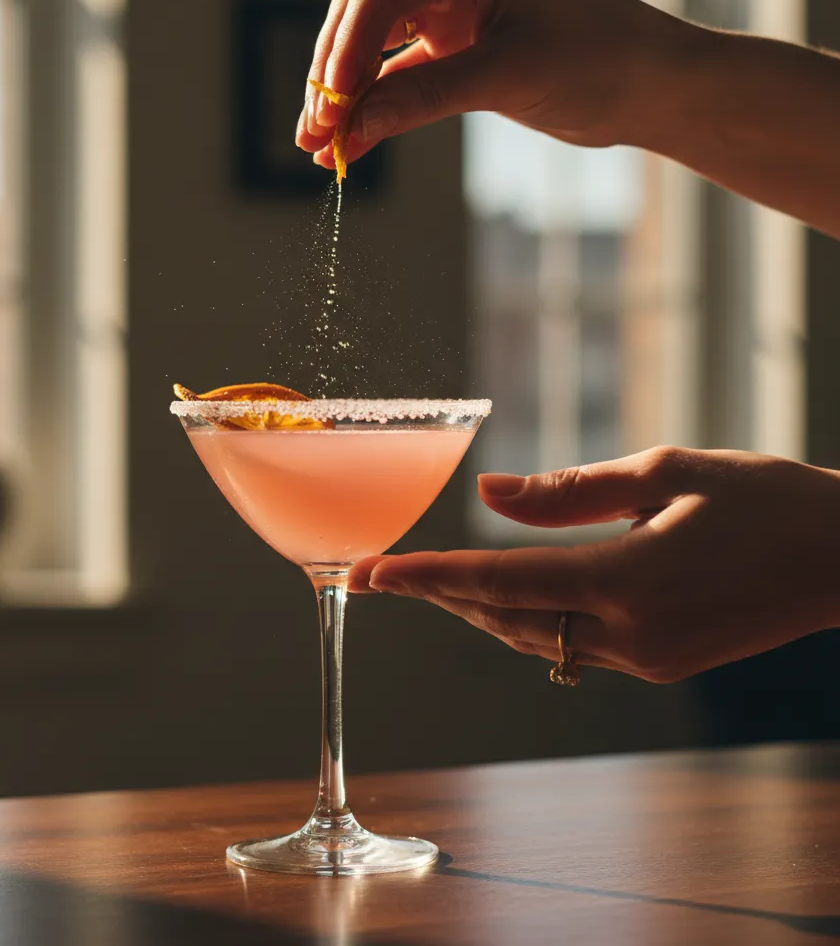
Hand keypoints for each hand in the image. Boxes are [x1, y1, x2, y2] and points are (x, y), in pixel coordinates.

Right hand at [297, 0, 678, 167]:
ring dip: (348, 98)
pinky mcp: (456, 49)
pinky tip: (352, 143)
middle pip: (364, 17)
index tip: (326, 109)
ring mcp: (451, 9)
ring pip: (374, 48)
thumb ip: (423, 98)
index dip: (344, 53)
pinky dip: (376, 109)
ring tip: (320, 148)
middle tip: (312, 134)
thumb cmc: (598, 60)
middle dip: (334, 78)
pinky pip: (400, 77)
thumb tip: (351, 130)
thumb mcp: (505, 76)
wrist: (651, 86)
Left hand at [350, 447, 839, 681]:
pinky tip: (503, 595)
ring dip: (478, 610)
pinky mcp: (661, 664)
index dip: (426, 579)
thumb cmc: (767, 499)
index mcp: (628, 580)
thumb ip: (568, 490)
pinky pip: (573, 645)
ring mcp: (647, 660)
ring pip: (535, 638)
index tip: (369, 574)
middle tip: (380, 574)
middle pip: (505, 619)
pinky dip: (528, 618)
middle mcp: (631, 635)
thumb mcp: (666, 472)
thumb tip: (488, 496)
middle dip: (440, 597)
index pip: (499, 582)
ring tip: (426, 581)